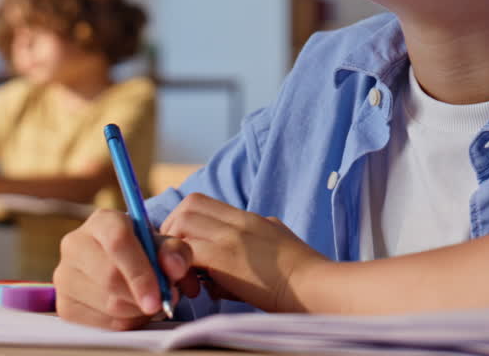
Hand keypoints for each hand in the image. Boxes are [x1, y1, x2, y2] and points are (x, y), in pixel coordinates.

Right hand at [54, 209, 202, 329]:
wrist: (121, 266)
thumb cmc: (145, 252)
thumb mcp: (164, 245)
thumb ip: (175, 252)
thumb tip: (174, 268)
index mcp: (102, 221)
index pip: (119, 243)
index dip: (141, 272)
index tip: (160, 296)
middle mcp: (75, 244)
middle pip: (110, 277)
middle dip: (141, 296)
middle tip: (163, 301)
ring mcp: (64, 275)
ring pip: (106, 303)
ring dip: (136, 310)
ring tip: (150, 303)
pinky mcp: (63, 304)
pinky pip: (98, 323)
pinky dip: (123, 322)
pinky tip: (132, 311)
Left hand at [160, 193, 330, 312]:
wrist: (315, 287)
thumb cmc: (303, 274)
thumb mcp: (277, 243)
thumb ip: (252, 239)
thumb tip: (228, 257)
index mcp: (249, 218)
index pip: (200, 202)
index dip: (183, 220)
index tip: (184, 245)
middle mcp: (238, 222)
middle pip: (187, 206)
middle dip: (173, 231)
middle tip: (178, 259)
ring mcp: (231, 237)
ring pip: (182, 225)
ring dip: (175, 249)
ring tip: (187, 275)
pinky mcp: (224, 258)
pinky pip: (187, 253)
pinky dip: (181, 267)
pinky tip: (194, 287)